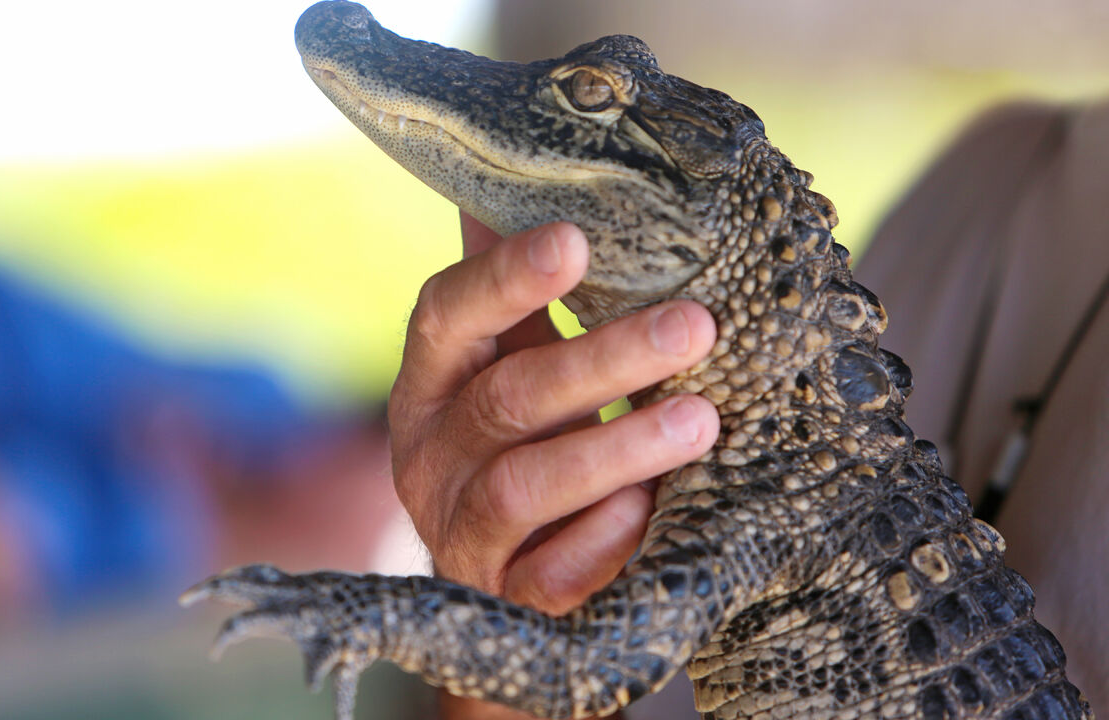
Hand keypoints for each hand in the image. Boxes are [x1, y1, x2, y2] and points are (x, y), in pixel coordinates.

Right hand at [388, 214, 718, 717]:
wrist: (501, 579)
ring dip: (617, 447)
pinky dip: (603, 540)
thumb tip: (508, 180)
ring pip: (526, 484)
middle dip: (604, 360)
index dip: (504, 277)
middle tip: (696, 326)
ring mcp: (459, 530)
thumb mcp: (510, 364)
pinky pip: (549, 573)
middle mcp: (428, 454)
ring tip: (702, 420)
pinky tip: (654, 514)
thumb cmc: (521, 443)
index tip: (576, 240)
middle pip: (506, 398)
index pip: (446, 316)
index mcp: (429, 383)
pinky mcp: (501, 597)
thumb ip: (513, 291)